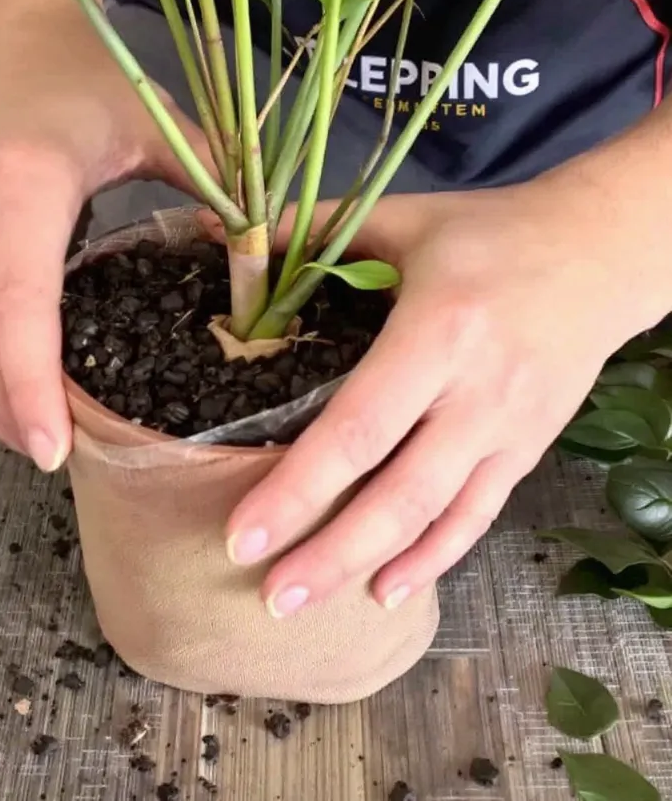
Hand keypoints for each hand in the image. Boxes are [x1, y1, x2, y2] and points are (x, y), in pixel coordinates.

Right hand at [0, 11, 212, 469]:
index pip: (17, 305)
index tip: (56, 446)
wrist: (17, 37)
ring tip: (27, 440)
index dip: (32, 384)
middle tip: (52, 459)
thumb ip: (212, 191)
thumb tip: (254, 266)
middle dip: (4, 408)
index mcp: (27, 182)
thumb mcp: (160, 126)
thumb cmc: (90, 79)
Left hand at [223, 171, 667, 615]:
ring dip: (370, 568)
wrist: (601, 252)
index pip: (357, 428)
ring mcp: (509, 430)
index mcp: (438, 332)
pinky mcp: (529, 449)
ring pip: (436, 517)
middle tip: (269, 599)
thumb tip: (224, 234)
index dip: (298, 489)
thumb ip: (314, 231)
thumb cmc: (492, 234)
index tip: (243, 536)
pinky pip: (478, 515)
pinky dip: (434, 557)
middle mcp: (476, 394)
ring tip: (308, 607)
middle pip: (397, 494)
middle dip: (328, 554)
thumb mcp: (405, 220)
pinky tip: (389, 589)